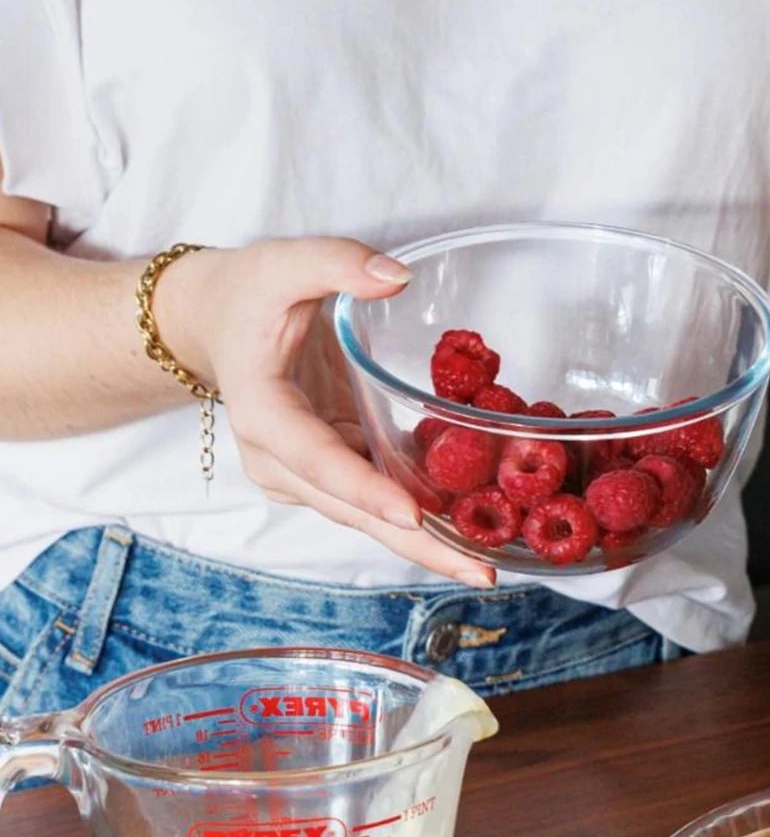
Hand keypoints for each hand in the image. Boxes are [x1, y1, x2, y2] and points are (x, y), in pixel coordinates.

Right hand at [154, 237, 493, 586]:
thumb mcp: (283, 263)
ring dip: (425, 546)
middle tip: (479, 574)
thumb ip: (336, 262)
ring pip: (366, 518)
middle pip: (351, 510)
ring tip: (485, 568)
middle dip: (414, 545)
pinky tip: (472, 539)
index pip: (318, 459)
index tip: (413, 516)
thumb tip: (396, 277)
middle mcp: (278, 460)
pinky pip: (375, 503)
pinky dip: (420, 522)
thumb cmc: (247, 293)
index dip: (366, 490)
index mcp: (262, 414)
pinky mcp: (327, 475)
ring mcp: (302, 475)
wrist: (217, 322)